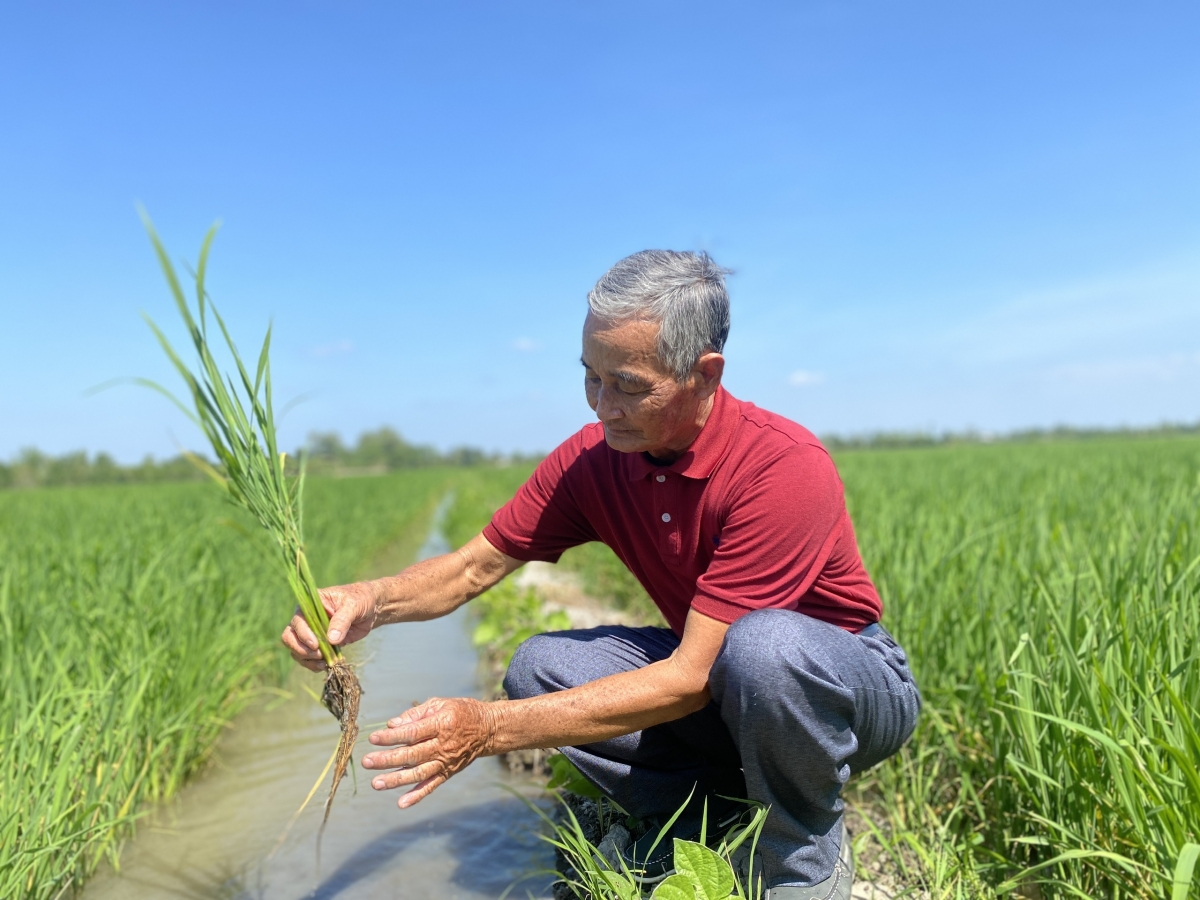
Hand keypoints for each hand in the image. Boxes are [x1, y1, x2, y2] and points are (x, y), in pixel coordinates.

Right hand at [280, 580, 379, 669]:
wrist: (370, 608)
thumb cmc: (360, 599)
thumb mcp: (353, 605)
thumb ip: (342, 620)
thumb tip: (331, 640)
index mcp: (310, 605)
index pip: (297, 621)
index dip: (303, 634)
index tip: (316, 644)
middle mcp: (306, 619)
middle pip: (289, 637)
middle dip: (301, 649)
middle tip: (318, 654)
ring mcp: (311, 634)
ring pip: (296, 650)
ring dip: (307, 659)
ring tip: (324, 662)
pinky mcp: (320, 645)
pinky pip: (309, 658)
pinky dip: (314, 664)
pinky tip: (327, 664)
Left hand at [361, 697, 496, 807]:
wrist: (488, 729)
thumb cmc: (461, 712)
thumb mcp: (440, 704)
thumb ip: (415, 714)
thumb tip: (392, 725)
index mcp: (441, 724)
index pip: (412, 732)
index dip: (392, 736)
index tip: (373, 738)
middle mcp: (443, 745)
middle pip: (412, 755)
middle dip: (388, 759)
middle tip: (367, 762)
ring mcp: (445, 762)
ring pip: (418, 773)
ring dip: (396, 780)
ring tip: (376, 783)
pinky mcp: (448, 773)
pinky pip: (431, 786)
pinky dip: (417, 796)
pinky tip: (401, 803)